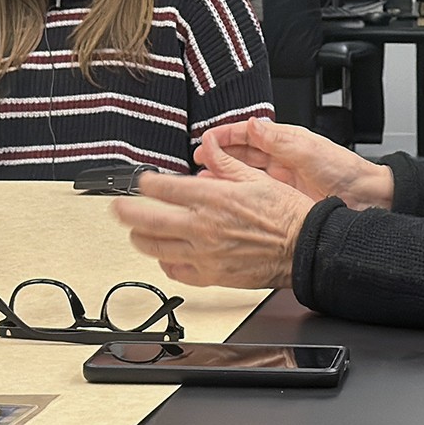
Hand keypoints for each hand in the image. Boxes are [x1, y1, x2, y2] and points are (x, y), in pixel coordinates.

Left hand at [110, 150, 315, 288]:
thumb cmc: (288, 215)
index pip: (163, 188)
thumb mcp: (257, 178)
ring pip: (155, 248)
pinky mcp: (211, 277)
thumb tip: (209, 147)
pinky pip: (175, 272)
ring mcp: (204, 254)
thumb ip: (226, 164)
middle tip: (118, 208)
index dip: (145, 183)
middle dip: (126, 212)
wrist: (306, 247)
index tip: (142, 182)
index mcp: (213, 199)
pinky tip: (165, 256)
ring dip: (140, 238)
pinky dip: (165, 263)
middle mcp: (203, 227)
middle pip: (147, 220)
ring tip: (136, 232)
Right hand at [197, 117, 394, 210]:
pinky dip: (237, 192)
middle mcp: (281, 159)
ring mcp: (281, 180)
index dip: (226, 134)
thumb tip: (252, 124)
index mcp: (287, 141)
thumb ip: (278, 140)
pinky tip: (224, 196)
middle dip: (218, 154)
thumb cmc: (345, 170)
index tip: (206, 138)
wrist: (366, 198)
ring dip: (224, 174)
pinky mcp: (282, 199)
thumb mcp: (308, 151)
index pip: (249, 133)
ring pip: (244, 174)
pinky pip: (254, 193)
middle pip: (242, 154)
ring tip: (204, 178)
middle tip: (198, 159)